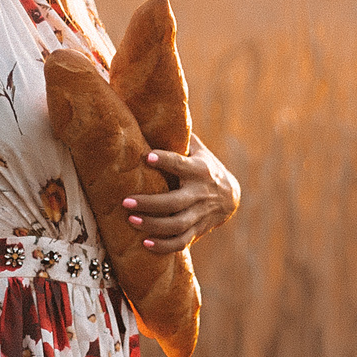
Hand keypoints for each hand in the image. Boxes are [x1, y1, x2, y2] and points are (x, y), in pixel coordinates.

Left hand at [121, 138, 240, 254]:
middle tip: (125, 201)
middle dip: (150, 203)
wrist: (231, 196)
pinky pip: (181, 242)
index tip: (147, 156)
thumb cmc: (204, 166)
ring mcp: (200, 214)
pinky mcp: (198, 230)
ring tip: (130, 220)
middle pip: (175, 202)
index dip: (165, 160)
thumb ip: (178, 138)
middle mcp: (201, 192)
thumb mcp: (197, 150)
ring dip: (153, 225)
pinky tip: (145, 244)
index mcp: (199, 169)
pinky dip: (164, 246)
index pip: (181, 164)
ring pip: (177, 224)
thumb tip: (154, 110)